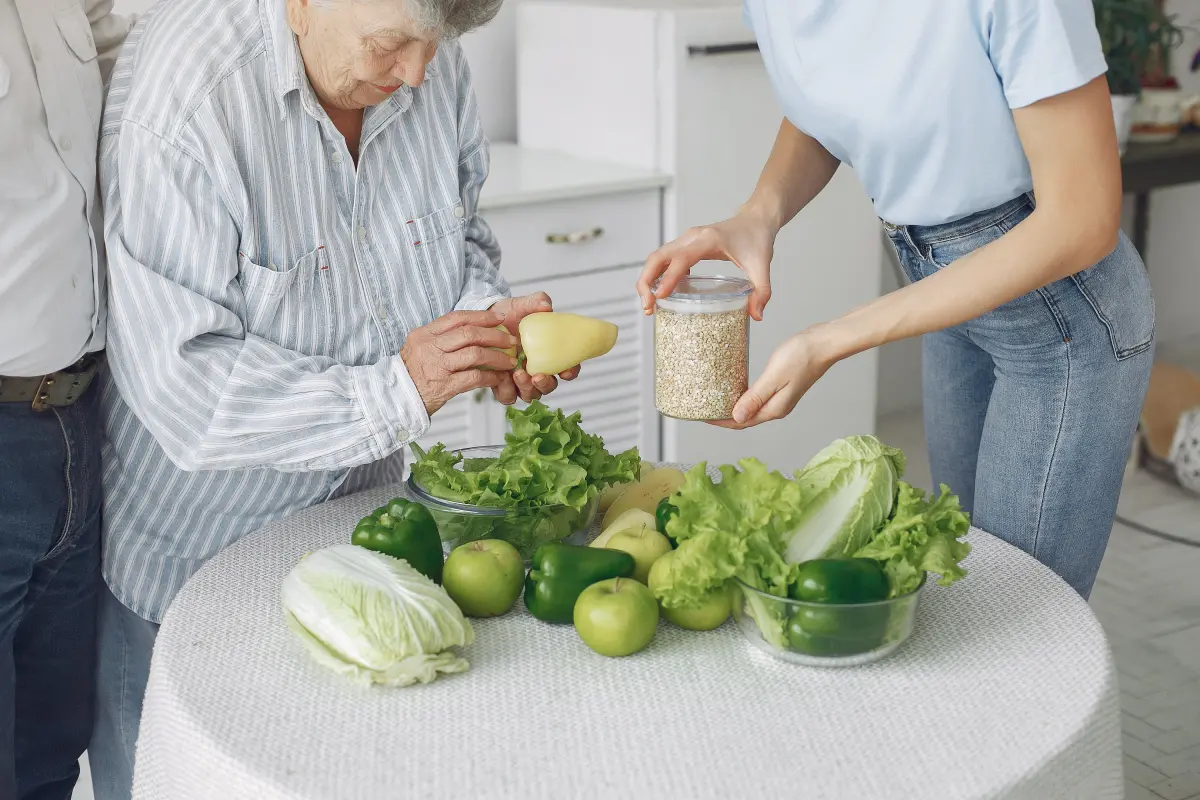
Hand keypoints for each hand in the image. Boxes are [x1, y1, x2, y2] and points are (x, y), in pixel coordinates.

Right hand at [400, 309, 518, 415]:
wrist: (396, 399)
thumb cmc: (412, 374)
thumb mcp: (419, 348)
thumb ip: (441, 338)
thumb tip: (472, 330)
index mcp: (424, 334)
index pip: (457, 318)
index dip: (482, 316)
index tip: (499, 318)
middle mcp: (430, 347)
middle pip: (469, 333)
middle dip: (495, 336)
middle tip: (510, 340)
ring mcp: (437, 366)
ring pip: (475, 354)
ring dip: (497, 357)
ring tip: (509, 360)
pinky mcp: (444, 386)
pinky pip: (474, 377)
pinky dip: (490, 376)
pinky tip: (498, 377)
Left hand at [488, 292, 580, 404]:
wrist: (485, 321)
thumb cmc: (509, 315)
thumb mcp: (522, 305)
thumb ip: (535, 302)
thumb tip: (545, 305)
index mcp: (550, 354)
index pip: (568, 368)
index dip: (571, 371)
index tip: (567, 370)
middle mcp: (538, 370)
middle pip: (549, 386)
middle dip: (546, 384)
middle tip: (537, 376)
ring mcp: (521, 380)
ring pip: (531, 395)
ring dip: (527, 388)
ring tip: (518, 374)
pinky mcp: (503, 385)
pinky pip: (508, 396)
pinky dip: (507, 391)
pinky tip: (502, 378)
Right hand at [636, 211, 776, 320]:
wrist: (756, 219)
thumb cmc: (757, 239)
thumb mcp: (762, 266)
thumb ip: (762, 291)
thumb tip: (756, 316)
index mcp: (708, 240)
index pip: (681, 258)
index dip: (668, 278)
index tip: (659, 297)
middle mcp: (692, 237)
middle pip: (657, 257)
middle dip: (646, 282)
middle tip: (648, 306)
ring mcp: (686, 240)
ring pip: (656, 258)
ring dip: (648, 280)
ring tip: (650, 305)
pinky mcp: (685, 245)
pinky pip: (664, 260)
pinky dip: (657, 276)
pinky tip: (663, 294)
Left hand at [710, 329, 835, 428]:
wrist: (824, 343)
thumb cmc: (802, 356)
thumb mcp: (774, 377)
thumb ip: (755, 398)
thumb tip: (737, 417)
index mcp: (774, 409)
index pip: (741, 422)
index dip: (720, 421)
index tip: (702, 416)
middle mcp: (777, 408)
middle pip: (745, 418)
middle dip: (723, 416)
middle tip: (703, 407)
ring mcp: (780, 398)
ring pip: (750, 408)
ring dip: (732, 406)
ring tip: (714, 399)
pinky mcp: (781, 387)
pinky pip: (756, 397)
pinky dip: (743, 396)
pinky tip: (734, 387)